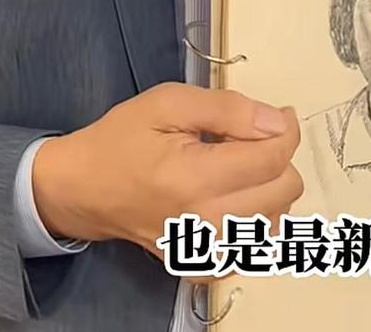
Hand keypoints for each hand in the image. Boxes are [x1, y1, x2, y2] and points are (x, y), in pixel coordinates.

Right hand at [32, 84, 302, 262]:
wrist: (84, 189)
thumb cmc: (123, 139)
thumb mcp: (169, 104)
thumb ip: (228, 109)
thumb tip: (278, 121)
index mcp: (196, 179)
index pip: (273, 159)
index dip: (286, 129)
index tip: (278, 114)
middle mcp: (207, 224)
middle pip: (284, 190)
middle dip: (278, 156)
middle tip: (248, 138)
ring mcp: (206, 252)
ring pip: (278, 218)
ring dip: (270, 186)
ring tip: (236, 166)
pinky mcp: (204, 267)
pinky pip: (257, 245)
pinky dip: (256, 217)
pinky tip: (232, 196)